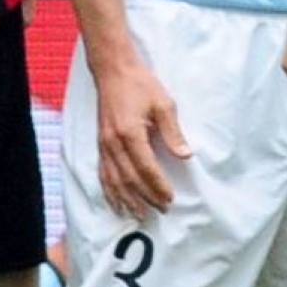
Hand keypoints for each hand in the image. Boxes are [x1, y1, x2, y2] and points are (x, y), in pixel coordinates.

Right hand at [95, 58, 191, 216]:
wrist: (113, 71)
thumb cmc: (140, 84)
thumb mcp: (163, 104)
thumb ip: (173, 132)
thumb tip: (185, 155)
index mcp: (130, 133)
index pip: (146, 167)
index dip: (158, 185)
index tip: (170, 198)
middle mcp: (113, 143)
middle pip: (129, 179)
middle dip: (146, 197)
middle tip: (161, 210)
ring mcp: (104, 145)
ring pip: (114, 180)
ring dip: (127, 200)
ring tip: (140, 215)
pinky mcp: (100, 144)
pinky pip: (103, 174)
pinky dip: (110, 191)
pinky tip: (117, 202)